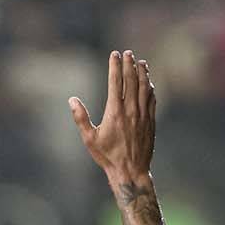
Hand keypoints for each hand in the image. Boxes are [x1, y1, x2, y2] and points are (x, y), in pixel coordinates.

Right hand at [69, 50, 156, 192]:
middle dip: (129, 64)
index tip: (114, 54)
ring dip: (142, 73)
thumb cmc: (107, 156)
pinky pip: (152, 99)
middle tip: (127, 53)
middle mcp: (130, 110)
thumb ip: (81, 118)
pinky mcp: (150, 121)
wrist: (130, 171)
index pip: (115, 82)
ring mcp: (142, 115)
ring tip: (140, 62)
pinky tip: (148, 82)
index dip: (114, 66)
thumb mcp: (89, 139)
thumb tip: (72, 100)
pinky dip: (150, 88)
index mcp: (114, 112)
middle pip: (131, 80)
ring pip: (144, 88)